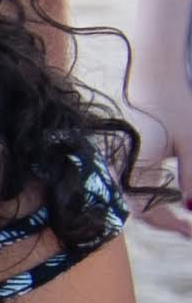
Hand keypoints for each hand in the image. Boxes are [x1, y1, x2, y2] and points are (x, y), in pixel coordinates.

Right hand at [123, 92, 191, 238]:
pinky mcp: (123, 161)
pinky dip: (155, 197)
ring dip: (163, 212)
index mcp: (131, 169)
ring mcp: (118, 166)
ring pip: (138, 202)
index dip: (173, 225)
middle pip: (141, 211)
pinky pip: (135, 188)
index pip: (149, 212)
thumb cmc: (173, 105)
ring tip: (186, 215)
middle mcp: (118, 170)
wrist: (152, 77)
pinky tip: (174, 198)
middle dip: (169, 222)